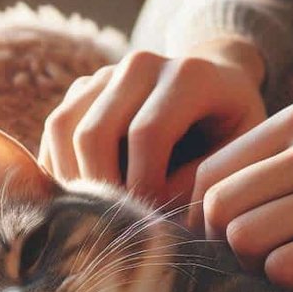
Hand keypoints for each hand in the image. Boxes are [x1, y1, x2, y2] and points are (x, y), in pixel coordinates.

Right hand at [39, 37, 267, 202]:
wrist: (218, 87)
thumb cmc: (232, 130)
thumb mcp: (237, 156)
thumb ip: (200, 183)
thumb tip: (152, 212)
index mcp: (188, 75)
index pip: (147, 135)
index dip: (144, 186)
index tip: (154, 221)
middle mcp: (142, 64)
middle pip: (95, 132)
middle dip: (100, 188)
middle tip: (115, 227)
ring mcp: (108, 72)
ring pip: (63, 127)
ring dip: (71, 179)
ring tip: (95, 215)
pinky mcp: (84, 87)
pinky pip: (55, 128)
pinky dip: (59, 166)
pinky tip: (81, 198)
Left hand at [190, 102, 292, 285]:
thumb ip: (274, 157)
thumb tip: (205, 201)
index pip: (210, 171)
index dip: (201, 215)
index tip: (220, 238)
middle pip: (220, 208)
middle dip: (223, 243)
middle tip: (250, 258)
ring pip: (247, 238)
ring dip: (254, 263)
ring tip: (282, 263)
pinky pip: (289, 266)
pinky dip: (287, 278)